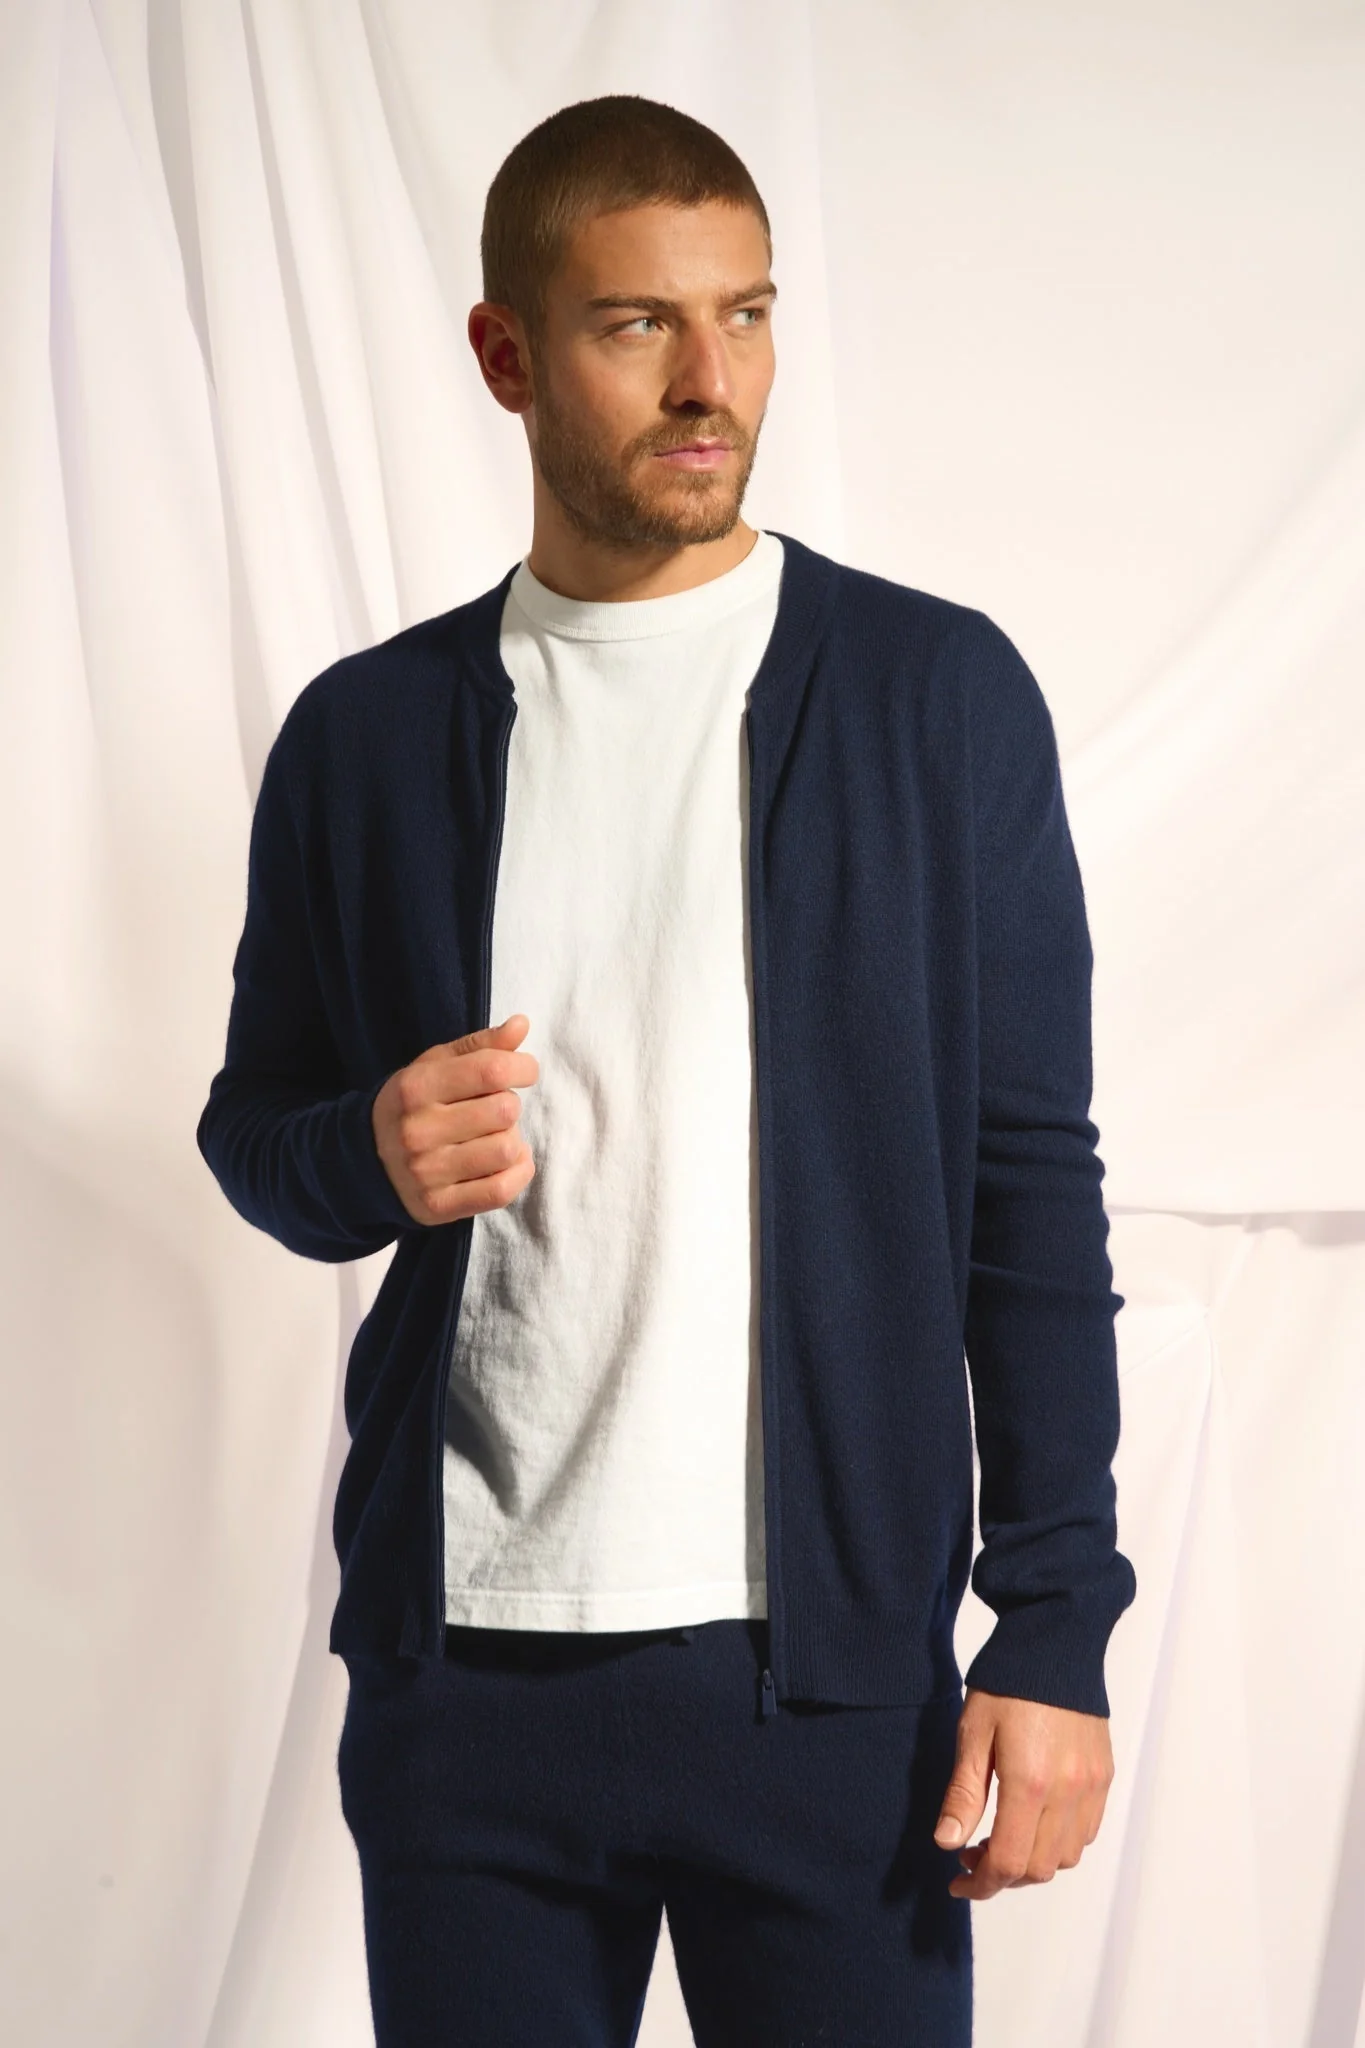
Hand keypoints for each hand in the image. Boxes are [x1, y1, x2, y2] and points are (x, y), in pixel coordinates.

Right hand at [372, 1014, 538, 1226]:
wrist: (364, 1160)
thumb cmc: (413, 1105)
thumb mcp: (435, 1066)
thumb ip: (480, 1046)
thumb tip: (521, 1025)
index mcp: (416, 1087)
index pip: (491, 1070)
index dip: (523, 1067)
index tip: (524, 1071)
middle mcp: (418, 1131)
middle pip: (505, 1110)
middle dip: (509, 1105)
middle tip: (493, 1109)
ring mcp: (426, 1173)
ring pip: (507, 1149)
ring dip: (512, 1140)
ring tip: (494, 1136)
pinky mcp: (438, 1206)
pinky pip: (501, 1190)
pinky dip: (519, 1172)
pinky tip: (510, 1160)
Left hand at [933, 1687, 1113, 1899]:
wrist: (1055, 1640)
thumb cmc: (1006, 1682)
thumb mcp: (972, 1733)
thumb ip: (963, 1794)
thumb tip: (948, 1842)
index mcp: (1030, 1783)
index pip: (1008, 1862)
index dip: (981, 1883)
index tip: (957, 1880)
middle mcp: (1068, 1792)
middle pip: (1039, 1868)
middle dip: (1003, 1875)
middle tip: (971, 1854)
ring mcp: (1092, 1785)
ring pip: (1066, 1856)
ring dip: (1032, 1861)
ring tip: (1001, 1836)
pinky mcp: (1104, 1775)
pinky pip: (1086, 1831)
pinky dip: (1059, 1841)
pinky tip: (1034, 1820)